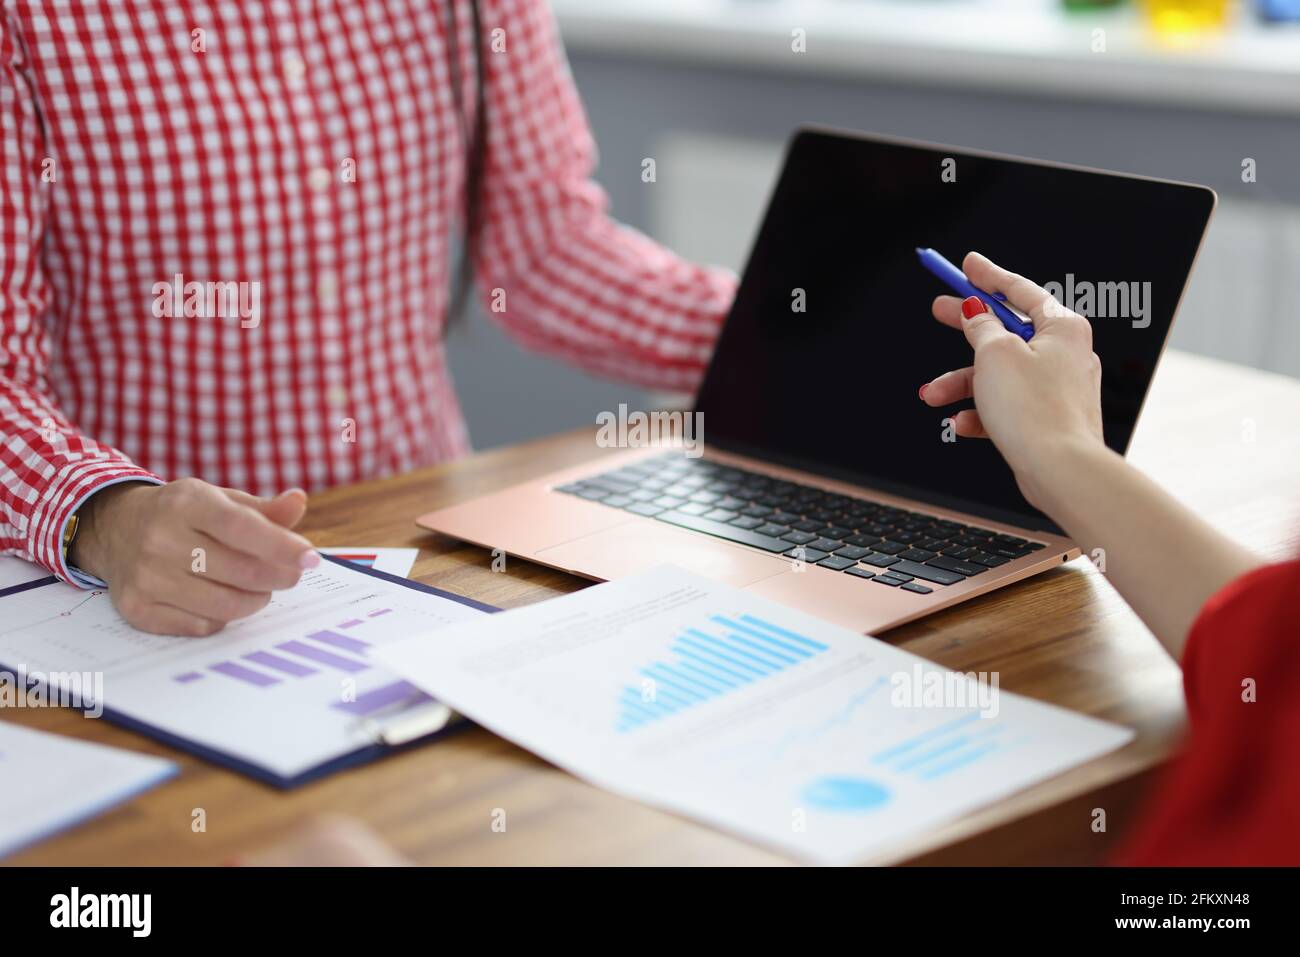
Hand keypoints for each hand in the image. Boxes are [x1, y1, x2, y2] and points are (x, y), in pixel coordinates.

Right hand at [68, 478, 317, 635]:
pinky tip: (222, 597)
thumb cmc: (182, 515)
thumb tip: (298, 502)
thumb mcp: (220, 500)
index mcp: (186, 502)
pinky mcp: (137, 609)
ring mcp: (146, 577)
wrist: (115, 530)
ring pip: (226, 605)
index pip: (242, 528)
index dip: (282, 546)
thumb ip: (263, 508)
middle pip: (241, 572)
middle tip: (291, 574)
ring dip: (256, 599)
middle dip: (279, 577)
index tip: (311, 558)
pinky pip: (202, 625)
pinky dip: (224, 616)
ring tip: (259, 587)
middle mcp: (160, 538)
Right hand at [919, 251, 1104, 511]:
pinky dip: (981, 411)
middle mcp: (1065, 354)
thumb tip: (977, 313)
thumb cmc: (1035, 409)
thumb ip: (982, 327)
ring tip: (932, 396)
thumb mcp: (996, 354)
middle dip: (966, 328)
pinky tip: (961, 422)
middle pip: (1006, 331)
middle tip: (940, 310)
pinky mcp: (1047, 418)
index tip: (968, 264)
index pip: (1019, 291)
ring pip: (999, 375)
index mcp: (1062, 327)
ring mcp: (1057, 388)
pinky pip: (1007, 405)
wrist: (1059, 469)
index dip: (988, 276)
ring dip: (961, 384)